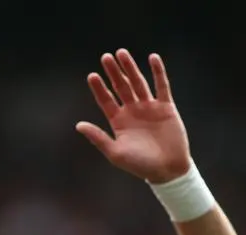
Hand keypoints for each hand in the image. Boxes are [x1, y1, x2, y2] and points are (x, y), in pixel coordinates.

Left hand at [76, 50, 190, 183]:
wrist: (167, 169)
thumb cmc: (139, 165)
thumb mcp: (115, 152)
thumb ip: (98, 137)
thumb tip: (78, 125)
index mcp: (118, 121)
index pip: (106, 100)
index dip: (99, 88)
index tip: (92, 75)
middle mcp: (132, 111)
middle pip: (121, 87)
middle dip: (113, 72)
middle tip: (106, 57)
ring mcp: (149, 107)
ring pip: (138, 82)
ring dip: (130, 68)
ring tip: (122, 53)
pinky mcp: (166, 106)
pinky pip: (162, 86)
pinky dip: (158, 72)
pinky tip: (152, 58)